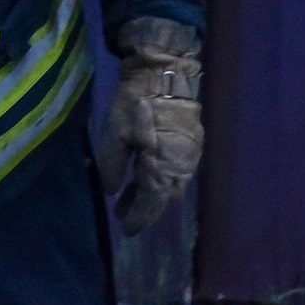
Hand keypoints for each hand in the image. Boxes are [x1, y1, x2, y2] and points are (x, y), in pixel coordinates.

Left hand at [93, 17, 202, 235]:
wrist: (166, 73)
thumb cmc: (136, 104)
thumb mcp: (114, 134)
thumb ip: (112, 167)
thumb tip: (112, 192)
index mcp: (161, 170)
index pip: (149, 205)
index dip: (137, 219)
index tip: (125, 230)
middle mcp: (180, 170)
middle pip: (162, 198)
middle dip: (144, 208)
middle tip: (124, 213)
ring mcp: (189, 157)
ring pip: (171, 185)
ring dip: (152, 193)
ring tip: (130, 196)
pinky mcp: (192, 143)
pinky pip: (177, 171)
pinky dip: (161, 177)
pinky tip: (146, 173)